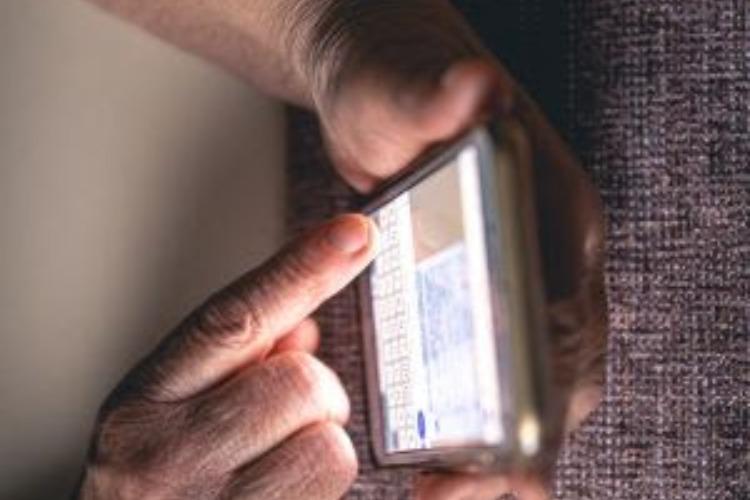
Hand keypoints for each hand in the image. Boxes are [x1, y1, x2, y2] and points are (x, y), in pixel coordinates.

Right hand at [75, 215, 377, 499]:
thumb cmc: (150, 489)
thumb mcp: (170, 416)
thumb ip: (236, 365)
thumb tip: (305, 329)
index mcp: (146, 401)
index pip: (234, 319)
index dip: (301, 269)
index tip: (354, 233)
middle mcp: (166, 452)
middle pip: (301, 382)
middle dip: (317, 396)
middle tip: (291, 420)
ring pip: (328, 445)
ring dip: (323, 447)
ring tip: (283, 465)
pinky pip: (333, 489)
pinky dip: (325, 486)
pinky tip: (285, 492)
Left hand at [304, 2, 608, 497]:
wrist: (381, 93)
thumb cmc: (395, 91)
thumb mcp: (407, 91)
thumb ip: (440, 95)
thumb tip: (473, 85)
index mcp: (555, 214)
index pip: (567, 316)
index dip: (540, 385)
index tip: (505, 447)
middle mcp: (550, 258)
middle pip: (562, 366)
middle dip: (527, 440)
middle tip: (468, 495)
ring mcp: (522, 283)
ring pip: (538, 382)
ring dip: (508, 446)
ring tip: (453, 495)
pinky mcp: (485, 300)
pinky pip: (501, 374)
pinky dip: (483, 422)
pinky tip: (448, 459)